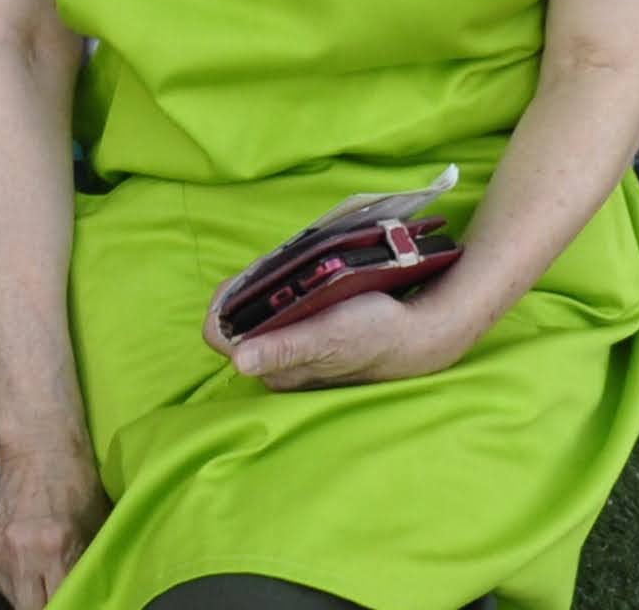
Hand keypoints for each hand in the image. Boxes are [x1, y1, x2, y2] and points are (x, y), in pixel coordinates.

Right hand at [0, 423, 107, 609]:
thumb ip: (85, 569)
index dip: (68, 606)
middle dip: (46, 606)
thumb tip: (88, 597)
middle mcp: (20, 550)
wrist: (38, 448)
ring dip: (28, 592)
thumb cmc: (73, 482)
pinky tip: (25, 554)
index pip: (58, 605)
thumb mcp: (94, 528)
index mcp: (55, 546)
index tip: (73, 602)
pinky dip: (12, 575)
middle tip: (57, 593)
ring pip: (12, 598)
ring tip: (42, 567)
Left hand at [213, 281, 484, 391]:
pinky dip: (283, 294)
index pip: (222, 333)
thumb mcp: (327, 336)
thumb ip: (283, 349)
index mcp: (274, 370)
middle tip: (277, 269)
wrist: (415, 334)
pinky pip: (279, 313)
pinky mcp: (307, 342)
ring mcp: (292, 354)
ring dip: (265, 290)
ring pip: (258, 315)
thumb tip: (238, 362)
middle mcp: (277, 367)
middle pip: (238, 321)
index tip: (253, 277)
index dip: (228, 301)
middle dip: (248, 291)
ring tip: (290, 271)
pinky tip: (300, 283)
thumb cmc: (371, 334)